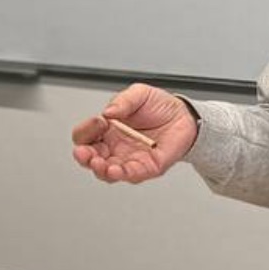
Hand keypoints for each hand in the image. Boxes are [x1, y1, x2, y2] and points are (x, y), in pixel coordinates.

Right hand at [70, 83, 197, 183]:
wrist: (184, 116)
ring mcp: (128, 160)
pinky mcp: (147, 168)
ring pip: (107, 172)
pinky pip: (132, 175)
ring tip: (100, 164)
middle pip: (90, 158)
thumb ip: (123, 100)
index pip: (84, 136)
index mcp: (106, 130)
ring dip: (101, 170)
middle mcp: (114, 147)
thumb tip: (108, 112)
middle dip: (84, 157)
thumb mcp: (140, 94)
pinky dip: (123, 174)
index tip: (99, 121)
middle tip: (84, 153)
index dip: (86, 130)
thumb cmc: (159, 106)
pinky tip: (117, 170)